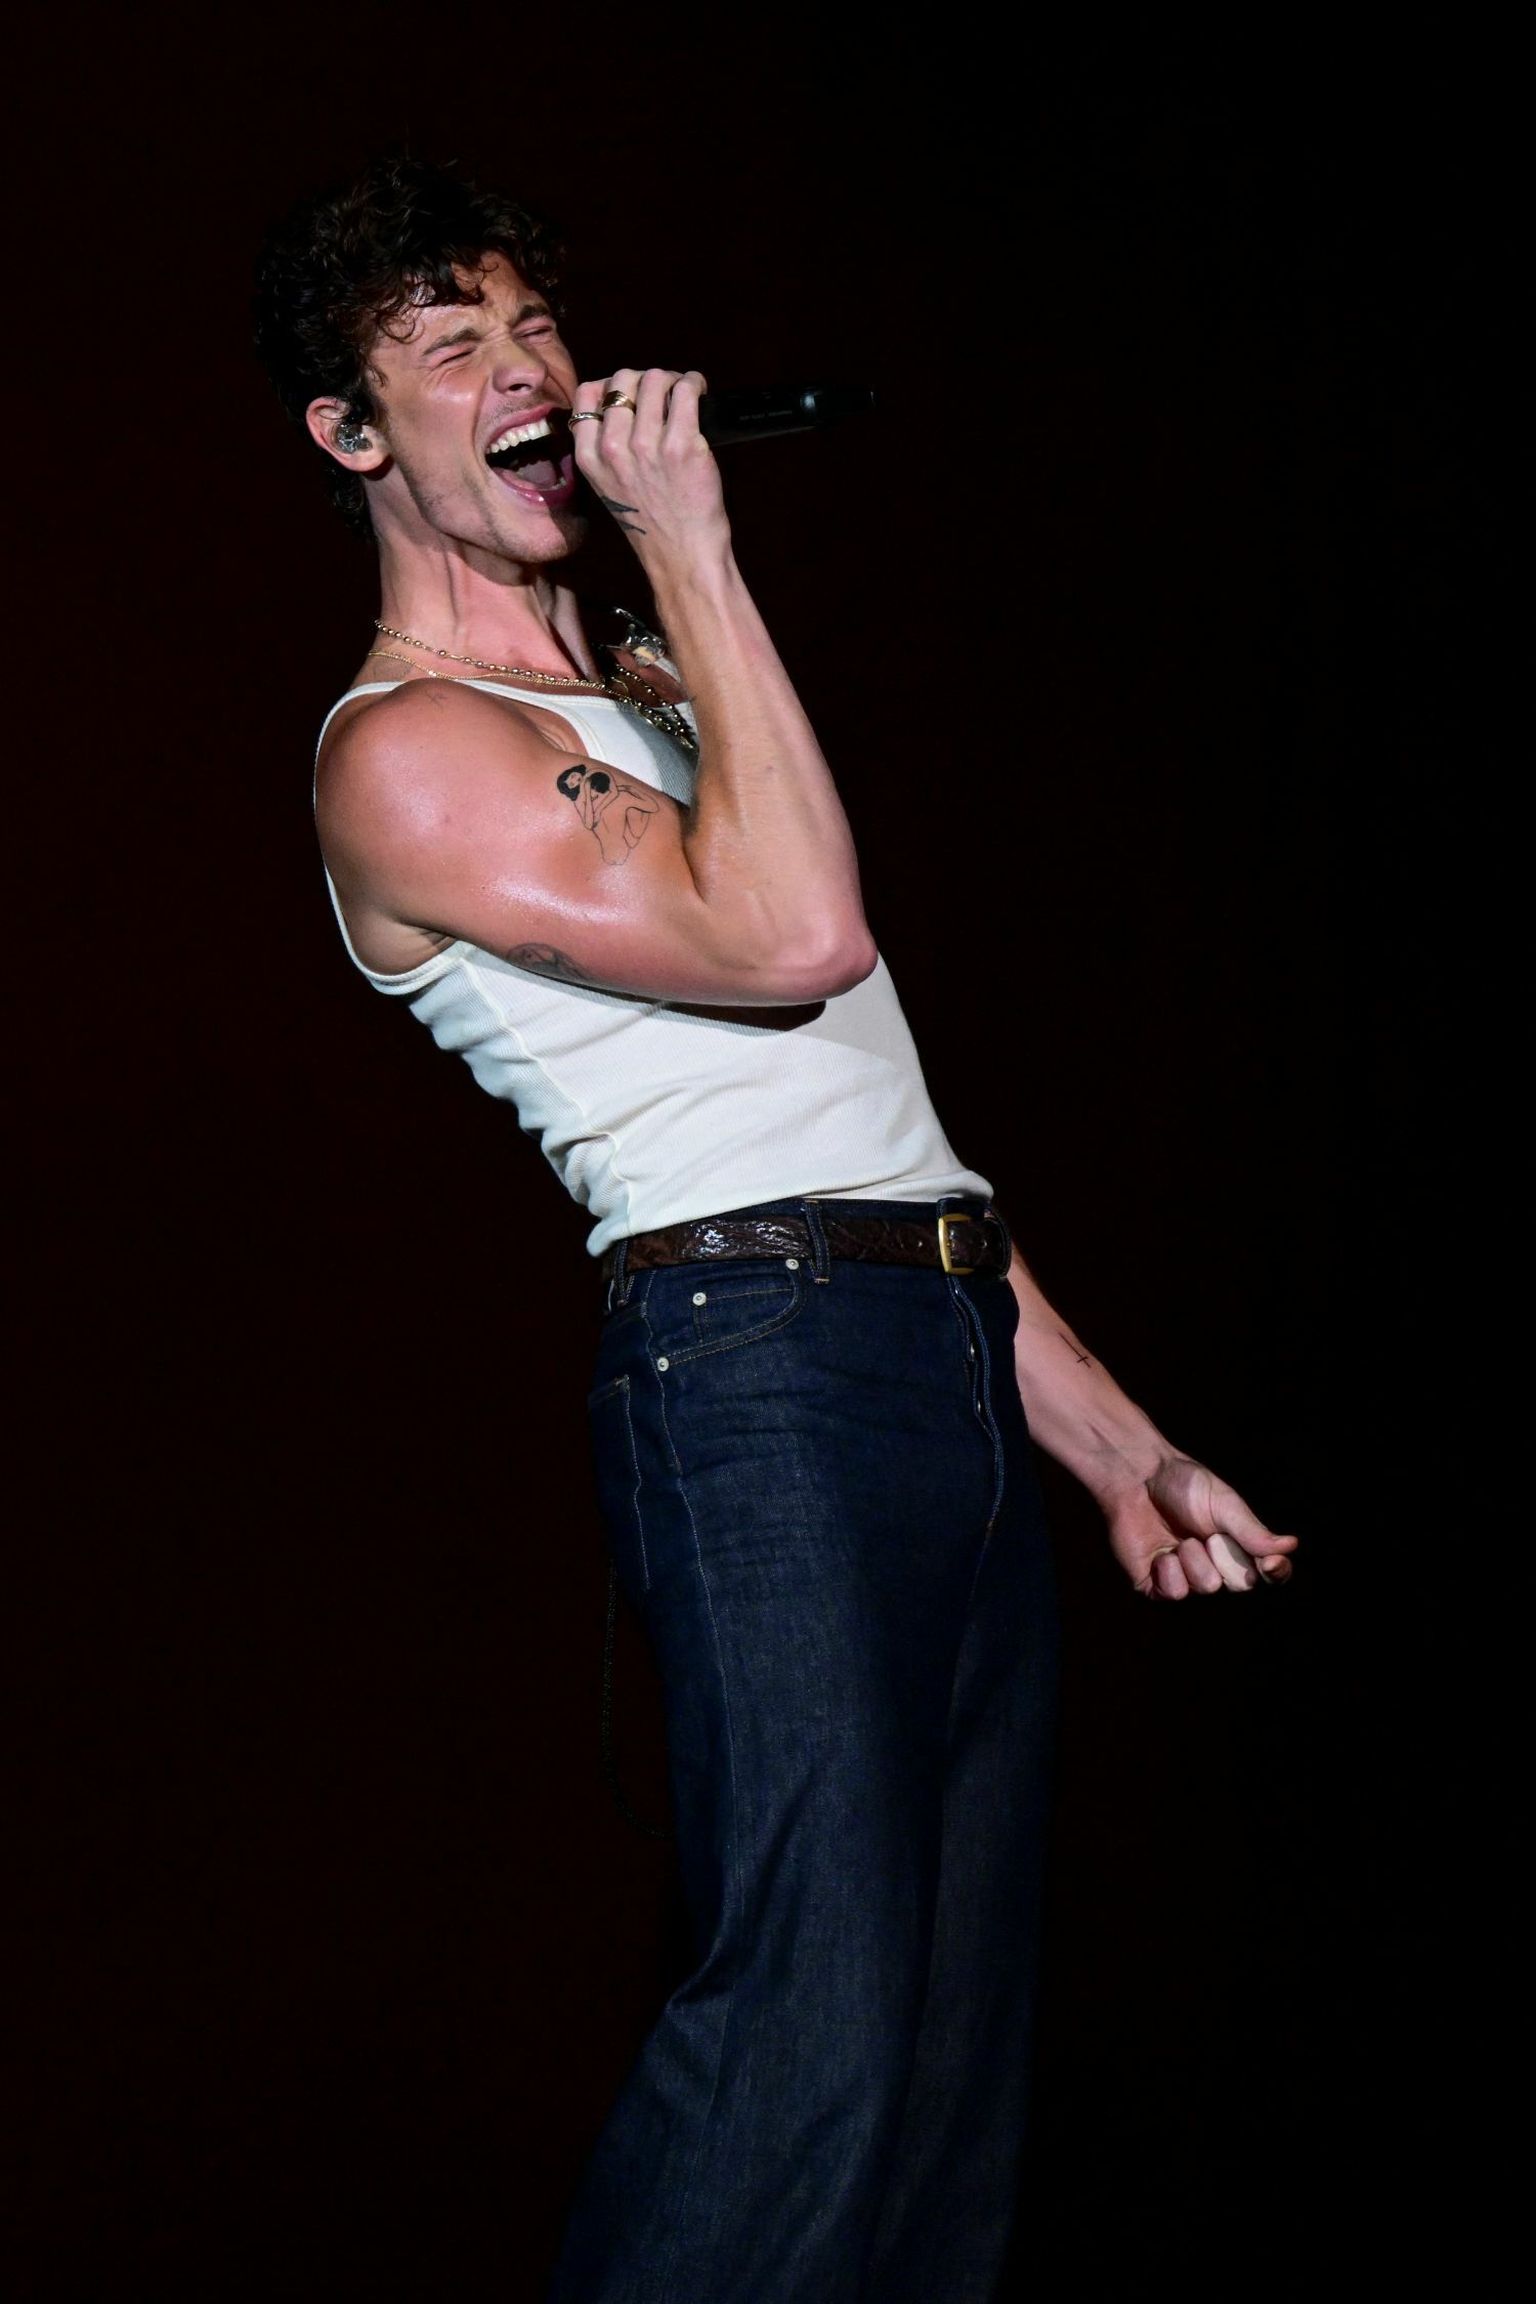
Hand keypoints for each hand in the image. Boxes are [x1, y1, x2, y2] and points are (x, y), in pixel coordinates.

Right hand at [569, 367, 728, 563]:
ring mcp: (647, 446)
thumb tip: (624, 404)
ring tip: (683, 392)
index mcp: (590, 457)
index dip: (610, 386)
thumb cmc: (652, 524)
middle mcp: (614, 448)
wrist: (682, 555)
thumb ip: (606, 448)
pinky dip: (693, 384)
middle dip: (644, 380)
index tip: (630, 395)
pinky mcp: (682, 445)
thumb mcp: (610, 487)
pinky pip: (685, 391)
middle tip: (662, 393)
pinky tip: (698, 392)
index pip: (587, 395)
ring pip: (654, 379)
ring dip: (672, 379)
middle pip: (622, 380)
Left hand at [1106, 1453, 1297, 1599]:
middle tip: (1208, 1534)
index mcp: (1239, 1548)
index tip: (1271, 1564)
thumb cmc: (1183, 1485)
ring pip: (1207, 1588)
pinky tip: (1161, 1553)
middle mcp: (1217, 1568)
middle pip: (1240, 1585)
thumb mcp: (1224, 1504)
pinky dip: (1169, 1571)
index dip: (1275, 1573)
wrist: (1137, 1478)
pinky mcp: (1156, 1586)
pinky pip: (1174, 1594)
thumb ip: (1252, 1531)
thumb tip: (1290, 1545)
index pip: (1270, 1573)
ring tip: (1180, 1538)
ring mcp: (1187, 1579)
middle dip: (1226, 1556)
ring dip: (1194, 1558)